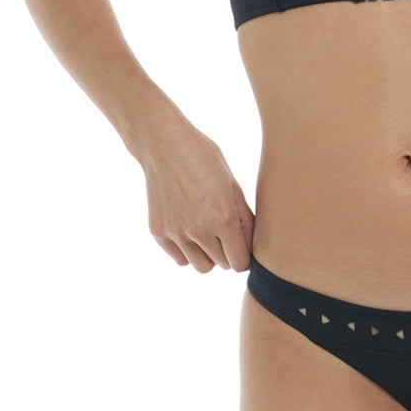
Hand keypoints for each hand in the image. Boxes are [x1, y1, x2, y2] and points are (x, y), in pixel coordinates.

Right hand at [138, 120, 254, 272]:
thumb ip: (244, 217)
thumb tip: (252, 245)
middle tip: (225, 232)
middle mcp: (198, 230)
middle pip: (221, 265)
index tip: (243, 245)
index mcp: (223, 217)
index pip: (239, 263)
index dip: (245, 256)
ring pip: (200, 266)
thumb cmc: (203, 158)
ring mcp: (176, 233)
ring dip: (208, 255)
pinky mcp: (159, 232)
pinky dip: (187, 250)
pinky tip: (189, 228)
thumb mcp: (232, 183)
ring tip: (207, 231)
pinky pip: (180, 258)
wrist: (165, 144)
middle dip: (228, 253)